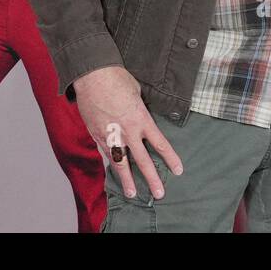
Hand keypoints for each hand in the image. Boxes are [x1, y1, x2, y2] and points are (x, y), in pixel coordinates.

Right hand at [73, 65, 183, 198]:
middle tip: (159, 194)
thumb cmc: (117, 78)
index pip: (160, 144)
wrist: (93, 75)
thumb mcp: (137, 92)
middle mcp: (128, 132)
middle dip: (152, 178)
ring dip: (127, 179)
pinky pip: (106, 153)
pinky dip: (111, 163)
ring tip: (132, 194)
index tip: (177, 170)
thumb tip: (140, 113)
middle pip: (142, 161)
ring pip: (121, 163)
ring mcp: (111, 136)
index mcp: (141, 120)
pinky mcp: (96, 134)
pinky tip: (114, 172)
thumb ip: (140, 107)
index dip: (170, 158)